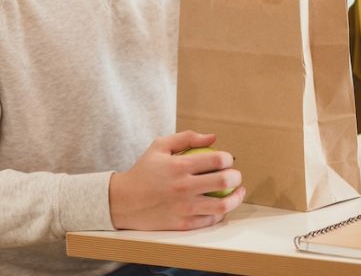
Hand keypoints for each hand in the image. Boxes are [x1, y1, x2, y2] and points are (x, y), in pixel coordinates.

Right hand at [109, 131, 243, 230]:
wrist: (122, 202)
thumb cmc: (143, 171)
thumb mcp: (160, 146)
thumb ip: (187, 137)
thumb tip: (213, 137)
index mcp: (179, 166)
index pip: (217, 160)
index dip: (229, 159)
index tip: (228, 160)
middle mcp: (183, 187)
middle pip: (223, 182)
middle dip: (236, 177)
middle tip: (236, 176)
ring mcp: (183, 208)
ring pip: (221, 206)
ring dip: (235, 198)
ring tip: (238, 192)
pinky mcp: (181, 224)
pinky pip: (209, 221)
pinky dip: (220, 214)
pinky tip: (222, 207)